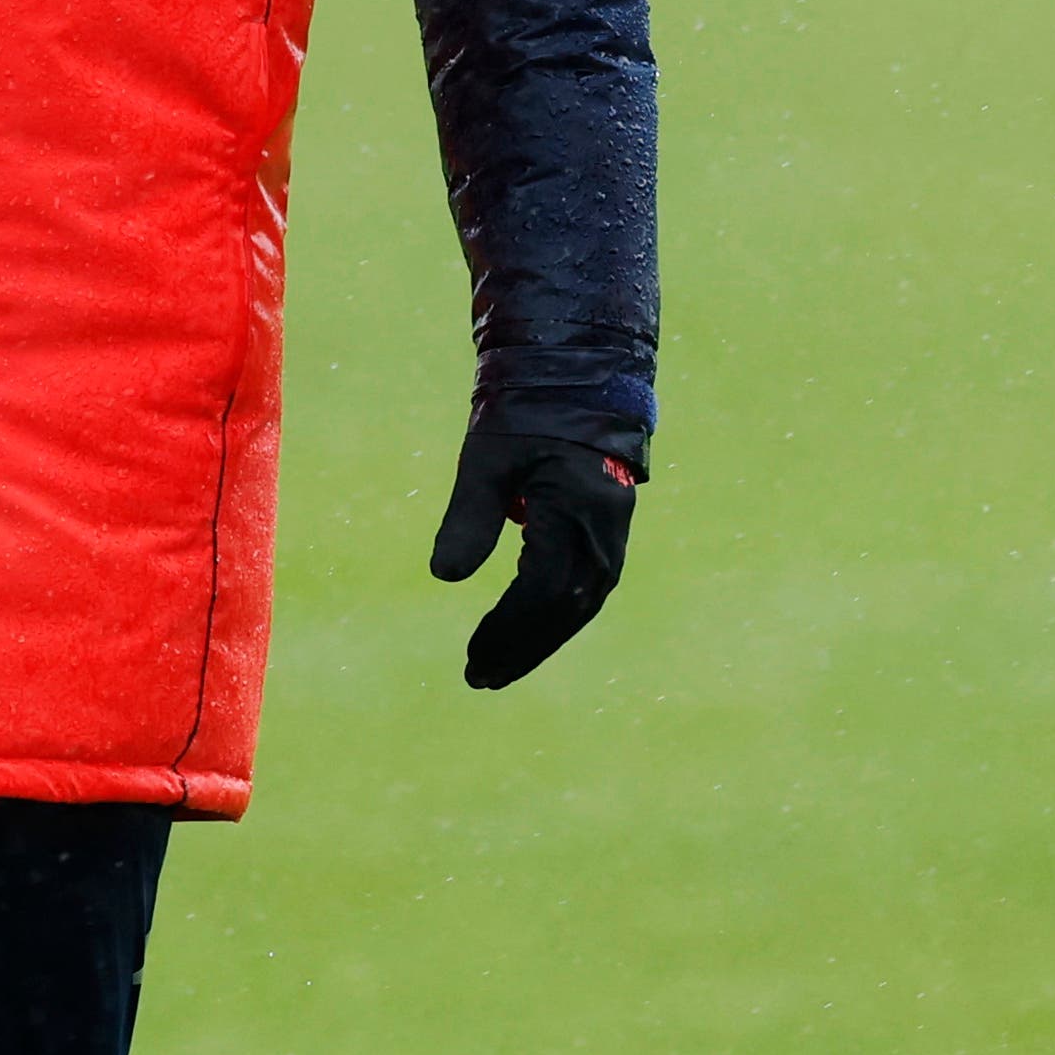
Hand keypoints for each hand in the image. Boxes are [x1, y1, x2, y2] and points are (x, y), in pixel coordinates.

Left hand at [428, 418, 639, 689]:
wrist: (579, 377)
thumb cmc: (526, 414)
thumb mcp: (487, 459)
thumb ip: (469, 517)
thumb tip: (443, 577)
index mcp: (577, 516)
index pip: (541, 592)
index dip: (507, 630)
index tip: (473, 657)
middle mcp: (603, 535)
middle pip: (565, 611)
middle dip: (521, 648)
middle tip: (479, 678)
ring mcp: (612, 537)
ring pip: (579, 607)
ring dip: (538, 640)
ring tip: (497, 668)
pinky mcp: (607, 535)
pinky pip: (584, 591)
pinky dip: (553, 618)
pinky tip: (525, 634)